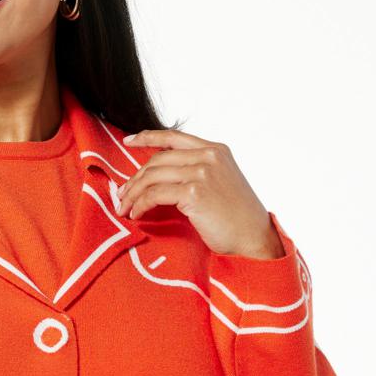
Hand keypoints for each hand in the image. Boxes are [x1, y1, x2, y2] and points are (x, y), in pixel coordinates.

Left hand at [115, 129, 284, 259]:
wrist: (254, 238)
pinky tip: (136, 215)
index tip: (129, 140)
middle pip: (158, 159)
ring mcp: (201, 172)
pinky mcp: (193, 192)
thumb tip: (163, 179)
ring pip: (152, 176)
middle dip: (134, 178)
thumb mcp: (221, 184)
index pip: (174, 137)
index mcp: (216, 150)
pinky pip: (154, 194)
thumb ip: (198, 173)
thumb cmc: (237, 219)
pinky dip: (140, 204)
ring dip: (132, 194)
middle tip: (121, 196)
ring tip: (124, 209)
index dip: (148, 137)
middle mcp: (208, 156)